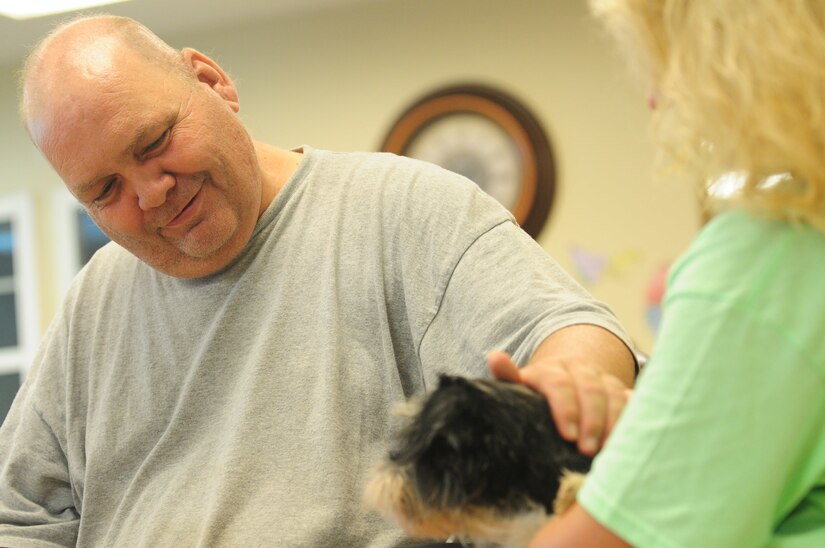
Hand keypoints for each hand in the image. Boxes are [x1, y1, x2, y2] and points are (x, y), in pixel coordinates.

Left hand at [488, 350, 631, 456]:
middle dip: (591, 420)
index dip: (565, 408)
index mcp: (550, 370)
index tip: (568, 435)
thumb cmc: (536, 393)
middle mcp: (579, 371)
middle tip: (587, 449)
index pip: (558, 384)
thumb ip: (508, 376)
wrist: (564, 376)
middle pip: (590, 389)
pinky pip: (634, 400)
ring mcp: (603, 380)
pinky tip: (634, 436)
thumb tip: (495, 357)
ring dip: (614, 423)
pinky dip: (636, 415)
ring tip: (609, 451)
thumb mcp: (521, 386)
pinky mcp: (621, 391)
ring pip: (614, 395)